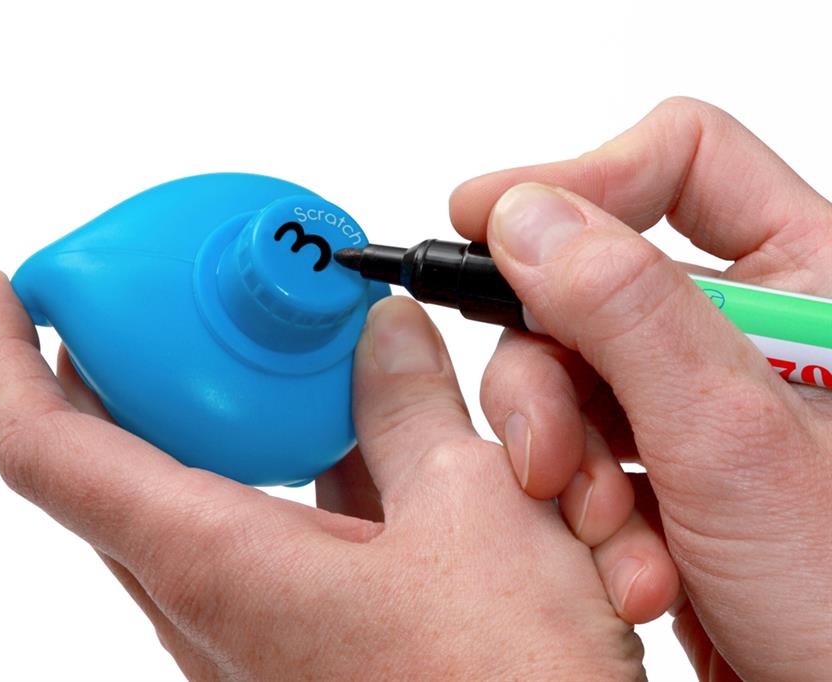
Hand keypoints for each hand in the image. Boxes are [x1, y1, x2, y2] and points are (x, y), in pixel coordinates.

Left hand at [0, 273, 646, 679]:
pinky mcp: (286, 636)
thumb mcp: (473, 513)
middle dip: (118, 368)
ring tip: (265, 351)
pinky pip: (246, 528)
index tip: (0, 291)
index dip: (1, 357)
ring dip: (207, 413)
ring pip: (180, 494)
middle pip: (105, 464)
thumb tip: (384, 337)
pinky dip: (271, 462)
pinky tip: (345, 429)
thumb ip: (414, 409)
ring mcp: (241, 625)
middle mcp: (203, 602)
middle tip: (160, 297)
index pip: (47, 449)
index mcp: (213, 562)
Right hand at [450, 97, 831, 680]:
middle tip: (547, 454)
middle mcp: (744, 324)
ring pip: (566, 366)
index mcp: (807, 277)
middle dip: (550, 376)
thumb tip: (526, 216)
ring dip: (564, 455)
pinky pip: (573, 436)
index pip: (681, 160)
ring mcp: (694, 394)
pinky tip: (623, 557)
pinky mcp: (656, 456)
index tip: (485, 220)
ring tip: (603, 528)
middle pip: (589, 281)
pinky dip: (578, 499)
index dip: (577, 179)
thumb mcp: (730, 440)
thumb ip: (625, 313)